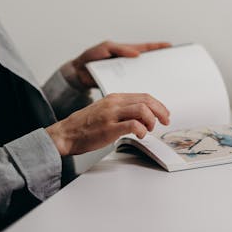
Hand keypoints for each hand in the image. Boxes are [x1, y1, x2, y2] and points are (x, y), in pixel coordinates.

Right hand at [46, 93, 169, 155]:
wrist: (66, 134)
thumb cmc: (85, 125)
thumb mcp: (105, 110)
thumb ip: (123, 110)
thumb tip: (143, 116)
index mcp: (115, 97)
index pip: (143, 96)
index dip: (158, 105)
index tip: (164, 114)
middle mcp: (114, 103)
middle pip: (146, 101)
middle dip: (160, 111)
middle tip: (165, 121)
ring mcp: (111, 115)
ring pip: (142, 110)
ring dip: (151, 121)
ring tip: (148, 130)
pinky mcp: (109, 128)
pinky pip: (133, 125)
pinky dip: (142, 130)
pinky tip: (140, 135)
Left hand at [70, 41, 170, 88]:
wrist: (78, 74)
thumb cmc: (90, 58)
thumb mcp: (105, 48)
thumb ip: (120, 49)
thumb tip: (136, 53)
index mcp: (126, 52)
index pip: (146, 49)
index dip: (158, 47)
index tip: (170, 47)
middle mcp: (128, 63)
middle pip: (148, 65)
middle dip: (159, 67)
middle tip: (171, 71)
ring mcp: (125, 74)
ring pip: (142, 77)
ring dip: (151, 82)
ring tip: (163, 86)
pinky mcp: (120, 85)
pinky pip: (133, 88)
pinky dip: (140, 93)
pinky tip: (147, 98)